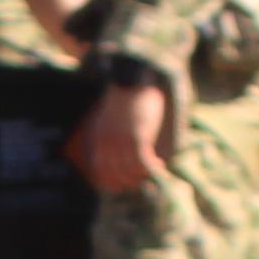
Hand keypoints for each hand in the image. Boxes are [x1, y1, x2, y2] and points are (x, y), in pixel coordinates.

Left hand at [72, 75, 172, 196]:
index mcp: (98, 138)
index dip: (110, 182)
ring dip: (142, 175)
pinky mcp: (137, 136)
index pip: (98, 172)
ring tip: (152, 170)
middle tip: (140, 179)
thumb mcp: (109, 116)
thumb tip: (114, 154)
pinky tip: (160, 164)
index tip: (121, 184)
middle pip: (115, 176)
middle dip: (128, 181)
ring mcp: (121, 141)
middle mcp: (107, 143)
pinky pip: (143, 163)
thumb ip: (109, 135)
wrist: (134, 74)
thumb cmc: (124, 95)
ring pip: (130, 172)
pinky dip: (152, 168)